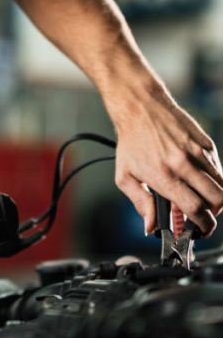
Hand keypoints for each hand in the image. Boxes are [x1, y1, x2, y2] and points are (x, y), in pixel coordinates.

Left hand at [107, 80, 222, 235]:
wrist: (139, 108)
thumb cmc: (131, 141)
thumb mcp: (125, 175)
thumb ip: (140, 202)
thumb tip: (150, 226)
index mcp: (163, 175)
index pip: (194, 208)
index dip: (202, 225)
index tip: (200, 230)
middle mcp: (183, 164)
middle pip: (217, 200)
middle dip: (213, 215)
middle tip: (204, 216)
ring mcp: (197, 153)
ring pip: (222, 186)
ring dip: (216, 199)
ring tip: (203, 200)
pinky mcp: (205, 143)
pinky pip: (219, 169)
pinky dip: (215, 180)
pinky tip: (200, 180)